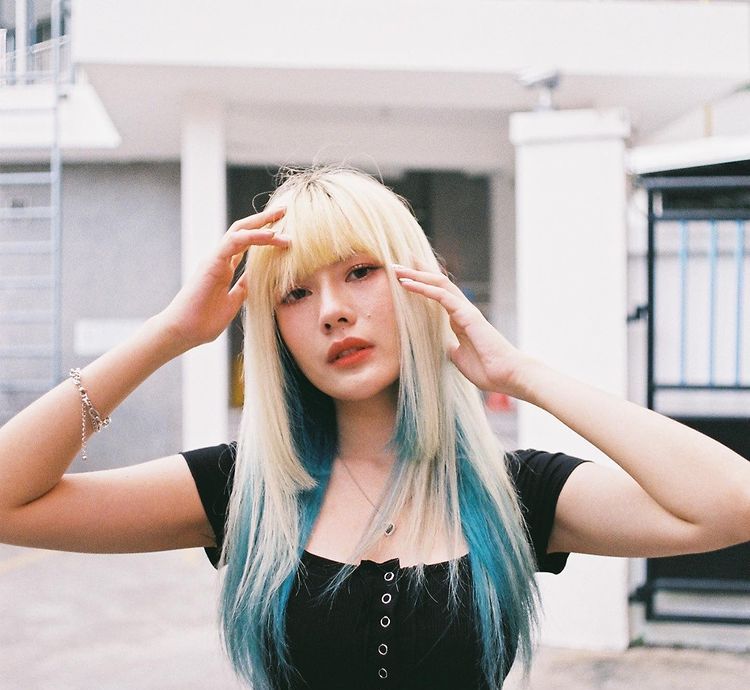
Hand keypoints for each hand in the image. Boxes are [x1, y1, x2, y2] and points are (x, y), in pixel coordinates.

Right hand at [159, 207, 288, 350]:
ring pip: (240, 231)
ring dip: (262, 224)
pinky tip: (270, 235)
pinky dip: (253, 236)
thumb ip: (243, 288)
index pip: (246, 243)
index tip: (284, 230)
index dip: (264, 234)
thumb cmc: (203, 321)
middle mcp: (220, 259)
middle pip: (244, 230)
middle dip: (264, 220)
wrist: (183, 332)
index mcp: (224, 267)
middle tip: (285, 211)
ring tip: (282, 218)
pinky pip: (234, 242)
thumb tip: (256, 280)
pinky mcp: (211, 263)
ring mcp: (215, 259)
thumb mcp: (233, 302)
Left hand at [393, 263, 532, 397]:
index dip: (422, 284)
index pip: (438, 295)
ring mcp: (465, 310)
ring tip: (396, 269)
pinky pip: (441, 296)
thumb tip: (446, 347)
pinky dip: (423, 288)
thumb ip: (452, 349)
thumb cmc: (487, 369)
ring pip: (438, 284)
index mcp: (460, 319)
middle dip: (416, 272)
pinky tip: (407, 283)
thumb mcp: (460, 358)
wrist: (506, 375)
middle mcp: (462, 310)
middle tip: (395, 265)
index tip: (404, 277)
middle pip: (437, 283)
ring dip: (416, 275)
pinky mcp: (467, 314)